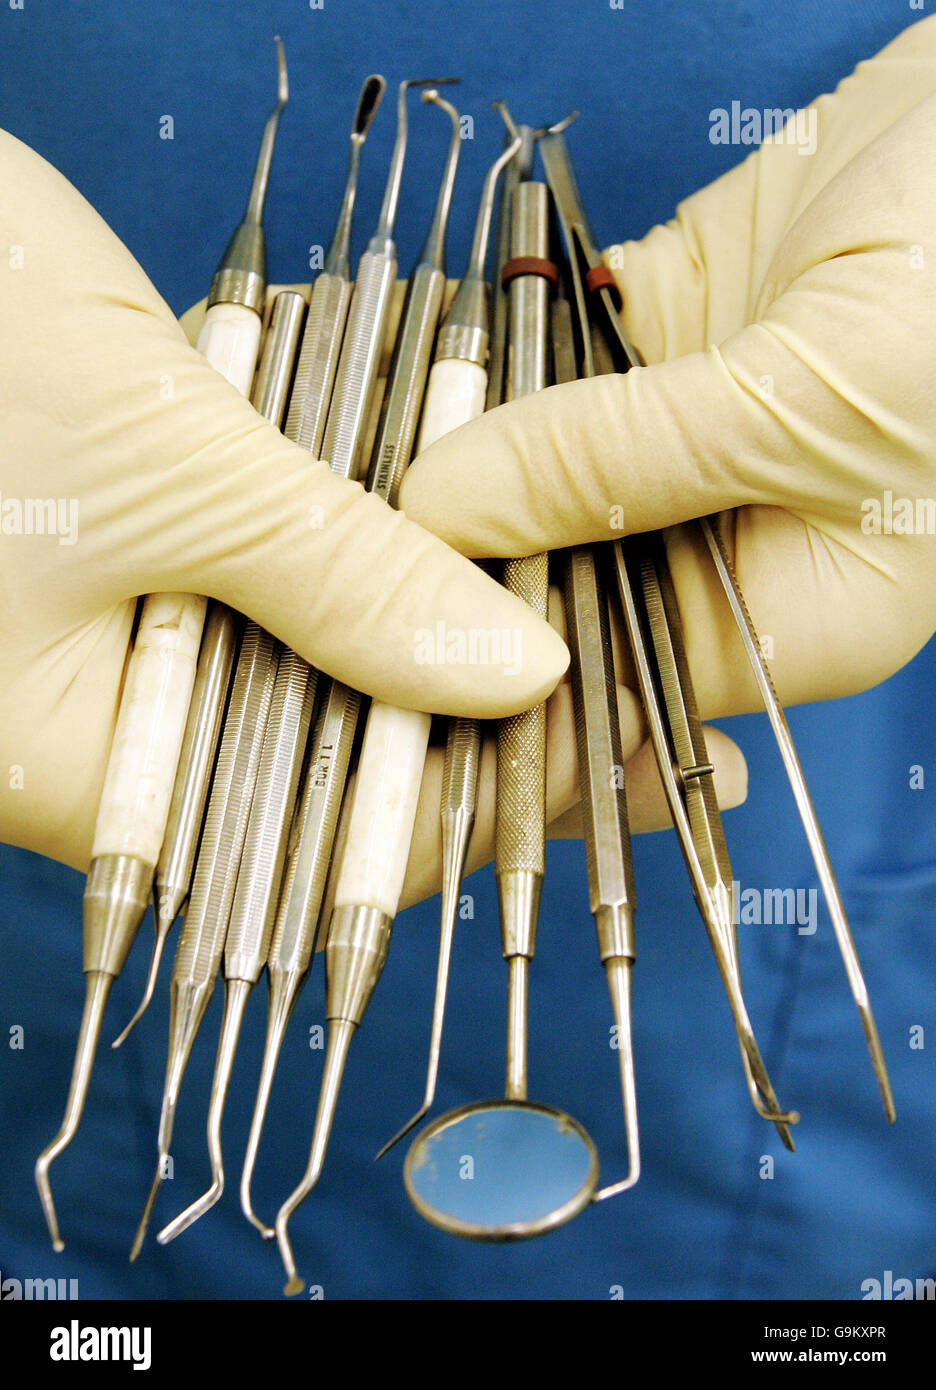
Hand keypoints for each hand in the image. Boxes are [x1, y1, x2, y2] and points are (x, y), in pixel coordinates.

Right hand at [0, 131, 566, 871]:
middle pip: (332, 748)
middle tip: (622, 677)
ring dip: (436, 618)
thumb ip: (344, 584)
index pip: (317, 834)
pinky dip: (373, 542)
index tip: (603, 757)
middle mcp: (111, 720)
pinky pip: (289, 569)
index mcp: (79, 763)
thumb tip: (519, 677)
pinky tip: (478, 526)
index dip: (468, 804)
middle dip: (474, 711)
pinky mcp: (154, 544)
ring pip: (321, 653)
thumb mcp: (175, 475)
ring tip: (583, 602)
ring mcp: (131, 630)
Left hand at [398, 17, 935, 904]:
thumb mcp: (804, 409)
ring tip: (319, 485)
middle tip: (312, 583)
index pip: (613, 696)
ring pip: (531, 484)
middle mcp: (727, 545)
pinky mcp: (654, 342)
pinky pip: (539, 377)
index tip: (367, 690)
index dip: (493, 698)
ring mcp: (683, 442)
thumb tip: (445, 521)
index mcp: (794, 615)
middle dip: (448, 582)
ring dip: (443, 475)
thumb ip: (621, 469)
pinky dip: (471, 374)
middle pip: (558, 595)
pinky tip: (384, 380)